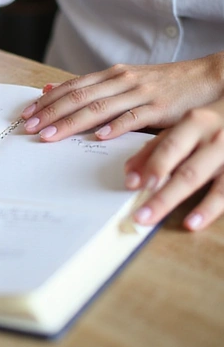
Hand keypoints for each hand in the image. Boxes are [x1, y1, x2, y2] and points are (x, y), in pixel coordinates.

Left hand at [21, 55, 223, 141]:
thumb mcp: (123, 81)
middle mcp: (121, 81)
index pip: (71, 88)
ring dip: (72, 123)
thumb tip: (49, 88)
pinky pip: (134, 118)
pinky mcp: (159, 107)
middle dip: (50, 113)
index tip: (26, 115)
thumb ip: (90, 87)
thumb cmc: (162, 85)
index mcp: (111, 76)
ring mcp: (140, 93)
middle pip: (78, 98)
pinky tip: (98, 137)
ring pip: (99, 108)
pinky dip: (115, 126)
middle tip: (29, 128)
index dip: (47, 102)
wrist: (207, 78)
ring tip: (51, 136)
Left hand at [125, 99, 223, 230]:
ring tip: (169, 223)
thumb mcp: (181, 128)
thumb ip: (154, 149)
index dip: (153, 168)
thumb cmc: (207, 126)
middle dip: (163, 197)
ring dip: (188, 208)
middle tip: (141, 216)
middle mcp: (215, 139)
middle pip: (188, 173)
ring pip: (212, 187)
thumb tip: (129, 175)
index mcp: (194, 123)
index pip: (169, 148)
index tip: (133, 186)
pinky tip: (194, 223)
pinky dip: (210, 210)